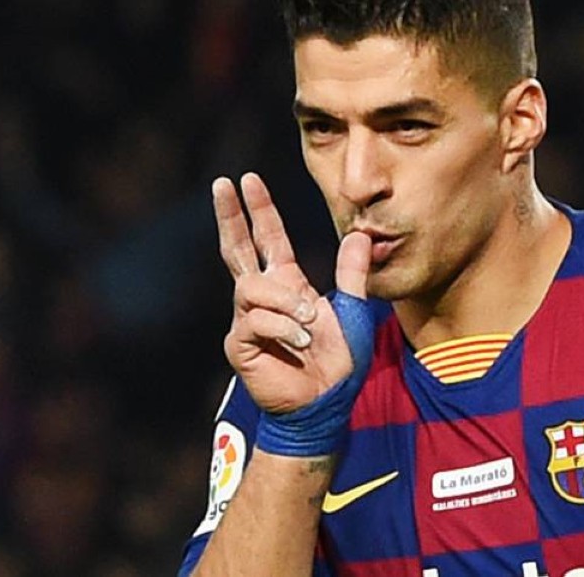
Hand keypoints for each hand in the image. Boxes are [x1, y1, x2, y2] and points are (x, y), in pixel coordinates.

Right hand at [212, 172, 371, 414]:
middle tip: (223, 183)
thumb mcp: (353, 311)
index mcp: (287, 285)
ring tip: (309, 323)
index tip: (247, 180)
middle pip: (236, 249)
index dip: (259, 210)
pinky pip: (256, 321)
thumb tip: (360, 235)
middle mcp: (262, 298)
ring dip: (286, 302)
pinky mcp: (239, 344)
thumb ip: (353, 275)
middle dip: (230, 216)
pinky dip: (284, 328)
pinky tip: (301, 343)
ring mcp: (246, 320)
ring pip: (252, 288)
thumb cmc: (337, 363)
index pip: (268, 239)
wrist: (326, 403)